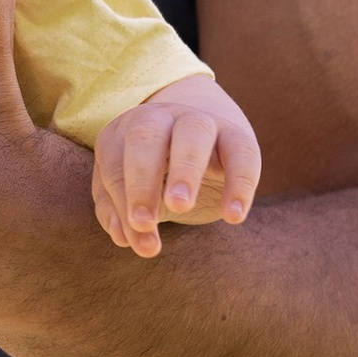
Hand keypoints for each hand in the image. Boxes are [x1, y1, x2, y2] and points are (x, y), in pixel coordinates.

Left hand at [92, 74, 263, 256]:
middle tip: (144, 221)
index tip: (136, 232)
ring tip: (180, 208)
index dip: (122, 199)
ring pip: (193, 132)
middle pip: (146, 135)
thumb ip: (118, 212)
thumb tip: (123, 237)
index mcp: (124, 132)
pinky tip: (232, 217)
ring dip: (184, 170)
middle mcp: (159, 119)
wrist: (204, 145)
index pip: (116, 162)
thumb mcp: (131, 192)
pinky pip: (241, 153)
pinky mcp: (236, 136)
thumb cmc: (156, 175)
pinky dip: (240, 184)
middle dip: (141, 179)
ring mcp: (199, 122)